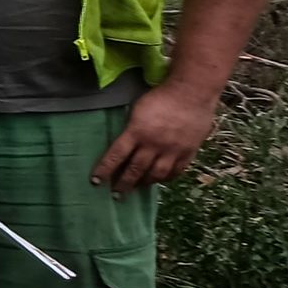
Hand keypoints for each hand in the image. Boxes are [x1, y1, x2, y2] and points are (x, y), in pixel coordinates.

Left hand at [94, 75, 218, 191]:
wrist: (191, 93)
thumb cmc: (160, 97)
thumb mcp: (137, 110)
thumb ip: (131, 129)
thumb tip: (124, 145)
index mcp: (137, 132)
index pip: (116, 155)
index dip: (105, 170)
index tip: (96, 181)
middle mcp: (153, 144)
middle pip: (135, 170)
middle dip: (123, 184)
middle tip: (116, 194)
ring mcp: (172, 150)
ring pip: (156, 174)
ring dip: (144, 184)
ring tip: (136, 188)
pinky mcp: (188, 152)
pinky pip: (176, 171)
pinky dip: (166, 178)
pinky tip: (159, 180)